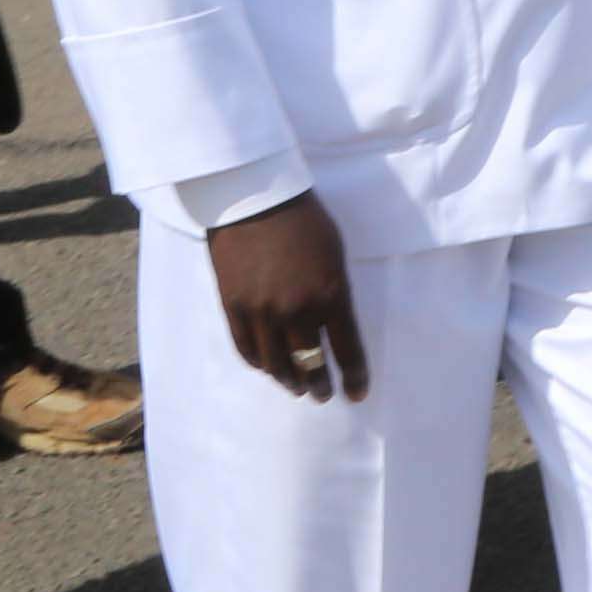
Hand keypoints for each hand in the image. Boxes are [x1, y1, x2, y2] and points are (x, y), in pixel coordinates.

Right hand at [206, 194, 369, 403]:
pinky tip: (269, 368)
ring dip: (289, 381)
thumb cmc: (304, 220)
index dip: (354, 377)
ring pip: (276, 364)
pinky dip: (260, 364)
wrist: (251, 198)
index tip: (357, 394)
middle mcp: (296, 310)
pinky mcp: (233, 307)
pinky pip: (247, 349)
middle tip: (323, 394)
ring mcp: (261, 311)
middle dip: (320, 384)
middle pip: (310, 364)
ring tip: (297, 388)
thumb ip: (336, 293)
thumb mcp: (335, 254)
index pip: (347, 350)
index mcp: (330, 294)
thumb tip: (333, 326)